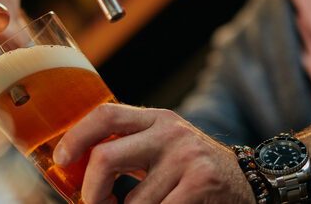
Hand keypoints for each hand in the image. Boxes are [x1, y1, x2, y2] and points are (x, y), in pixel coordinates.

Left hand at [53, 103, 253, 203]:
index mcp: (156, 119)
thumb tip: (76, 166)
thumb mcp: (162, 145)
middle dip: (91, 191)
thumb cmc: (192, 169)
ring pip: (132, 201)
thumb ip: (128, 146)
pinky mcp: (200, 184)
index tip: (61, 158)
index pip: (105, 115)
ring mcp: (186, 158)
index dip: (76, 136)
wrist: (250, 181)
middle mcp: (169, 132)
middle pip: (105, 157)